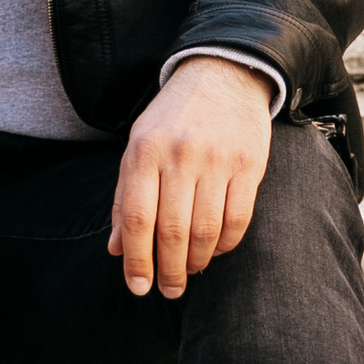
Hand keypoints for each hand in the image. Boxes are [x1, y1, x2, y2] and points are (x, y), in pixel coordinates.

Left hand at [108, 58, 272, 299]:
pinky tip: (216, 249)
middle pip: (172, 231)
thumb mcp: (138, 146)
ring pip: (206, 231)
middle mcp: (180, 154)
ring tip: (190, 271)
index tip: (138, 287)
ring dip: (196, 262)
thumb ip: (124, 197)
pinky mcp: (249, 163)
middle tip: (169, 290)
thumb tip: (115, 250)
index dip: (136, 260)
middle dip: (169, 271)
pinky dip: (226, 244)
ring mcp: (217, 159)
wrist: (222, 73)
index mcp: (145, 150)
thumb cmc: (173, 117)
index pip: (137, 218)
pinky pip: (238, 219)